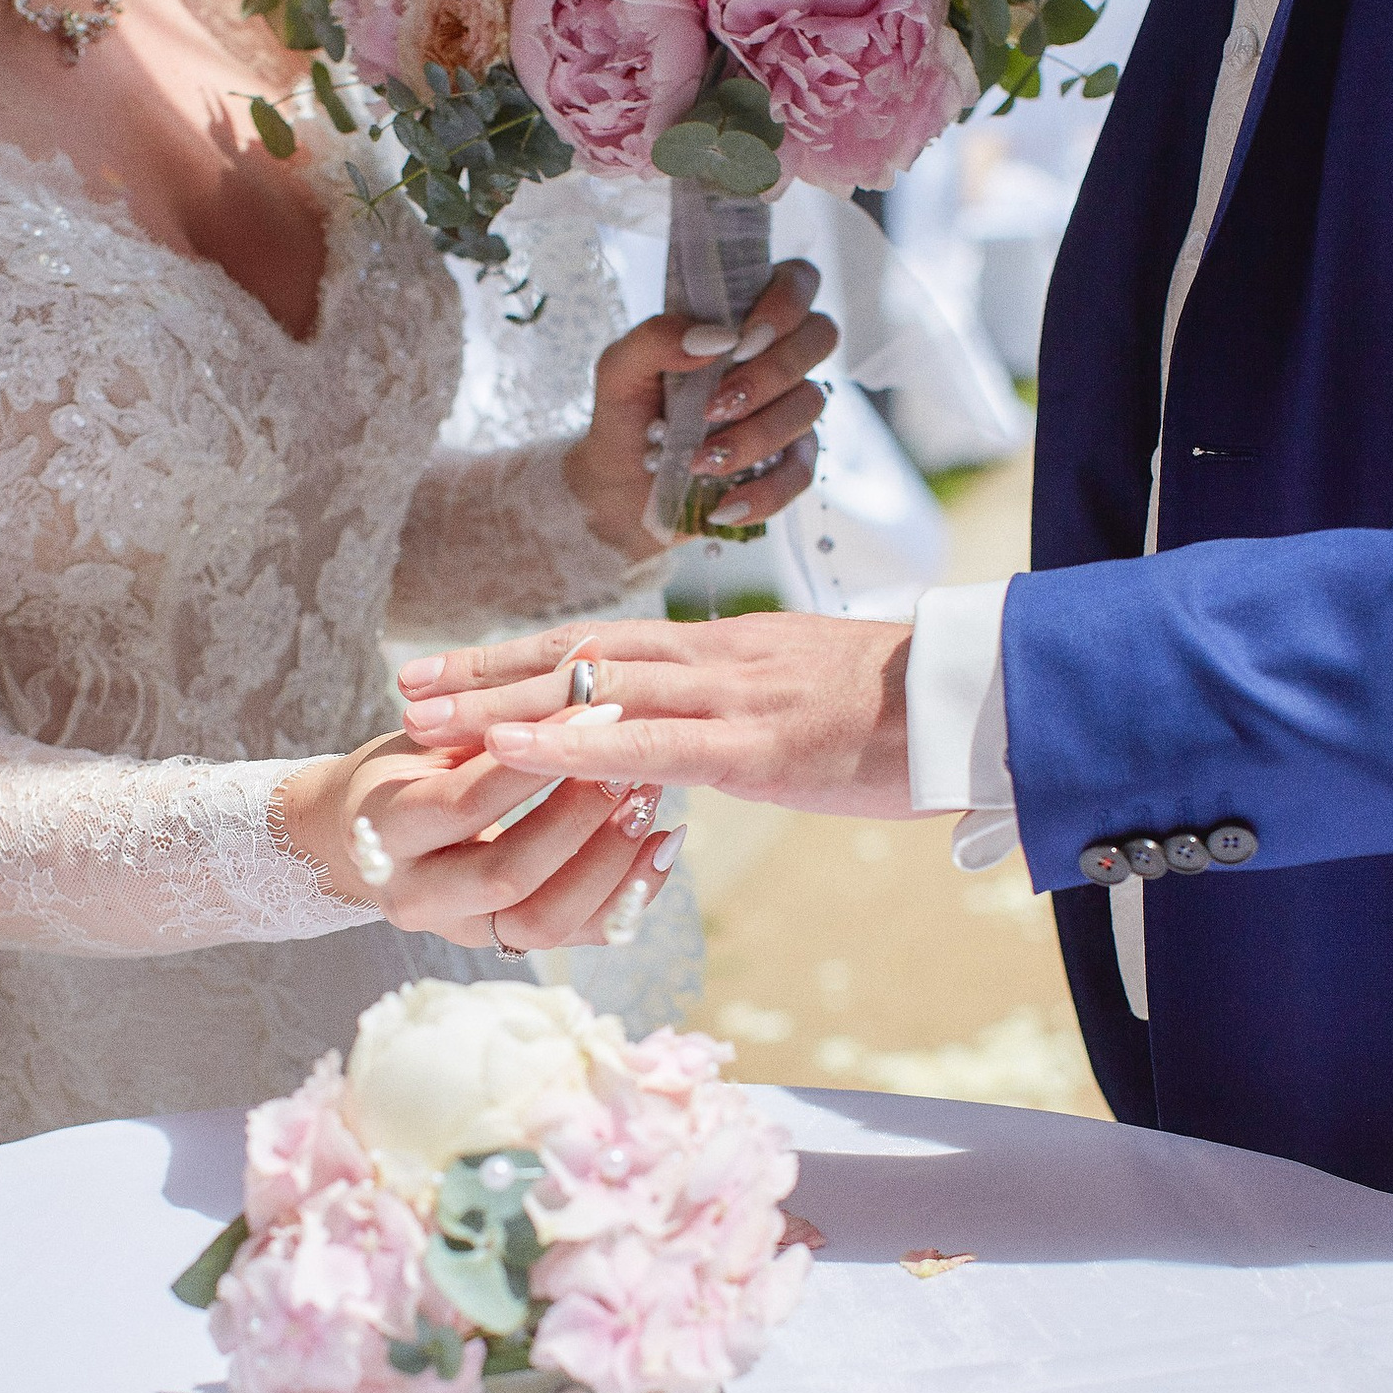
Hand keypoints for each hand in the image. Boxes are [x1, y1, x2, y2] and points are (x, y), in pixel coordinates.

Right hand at [276, 711, 681, 951]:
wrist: (369, 838)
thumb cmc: (406, 770)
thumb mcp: (429, 738)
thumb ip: (490, 719)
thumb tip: (581, 663)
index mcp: (384, 833)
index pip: (465, 803)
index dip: (534, 760)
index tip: (594, 712)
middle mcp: (416, 896)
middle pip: (508, 874)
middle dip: (578, 818)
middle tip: (630, 765)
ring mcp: (464, 931)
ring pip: (547, 920)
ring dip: (609, 860)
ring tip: (650, 801)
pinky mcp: (508, 944)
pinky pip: (579, 936)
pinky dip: (628, 894)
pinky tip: (665, 844)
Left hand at [394, 613, 922, 817]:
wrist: (986, 701)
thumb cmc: (908, 713)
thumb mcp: (808, 702)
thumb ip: (747, 712)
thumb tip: (709, 732)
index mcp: (724, 652)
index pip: (603, 645)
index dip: (523, 657)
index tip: (458, 670)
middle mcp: (713, 660)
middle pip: (576, 653)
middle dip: (486, 671)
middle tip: (405, 686)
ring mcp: (730, 698)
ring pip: (591, 687)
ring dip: (498, 702)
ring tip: (422, 717)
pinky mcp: (755, 744)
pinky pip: (645, 741)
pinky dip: (565, 742)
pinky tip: (506, 746)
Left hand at [562, 260, 837, 557]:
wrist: (618, 493)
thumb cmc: (626, 419)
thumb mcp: (618, 370)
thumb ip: (654, 338)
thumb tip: (713, 338)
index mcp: (739, 321)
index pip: (797, 281)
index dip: (786, 300)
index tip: (741, 339)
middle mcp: (775, 359)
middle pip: (820, 336)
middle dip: (771, 372)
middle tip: (714, 405)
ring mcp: (787, 411)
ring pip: (810, 404)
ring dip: (755, 435)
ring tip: (700, 460)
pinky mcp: (789, 463)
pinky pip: (804, 472)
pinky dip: (765, 491)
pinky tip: (725, 503)